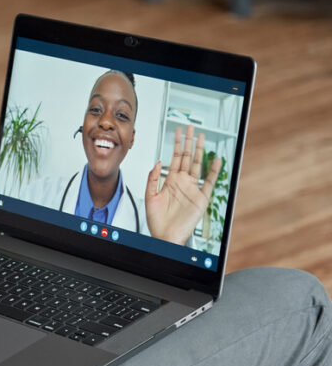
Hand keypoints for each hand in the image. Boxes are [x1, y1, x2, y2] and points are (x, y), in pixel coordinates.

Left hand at [145, 125, 221, 245]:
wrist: (165, 237)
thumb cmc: (157, 221)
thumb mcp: (149, 196)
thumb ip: (152, 178)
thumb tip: (157, 162)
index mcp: (170, 181)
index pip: (175, 158)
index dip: (177, 144)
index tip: (178, 132)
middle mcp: (182, 182)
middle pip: (188, 157)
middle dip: (189, 142)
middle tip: (191, 128)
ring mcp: (192, 189)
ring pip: (198, 166)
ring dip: (200, 151)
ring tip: (202, 138)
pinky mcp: (201, 198)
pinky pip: (209, 182)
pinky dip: (213, 171)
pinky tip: (216, 160)